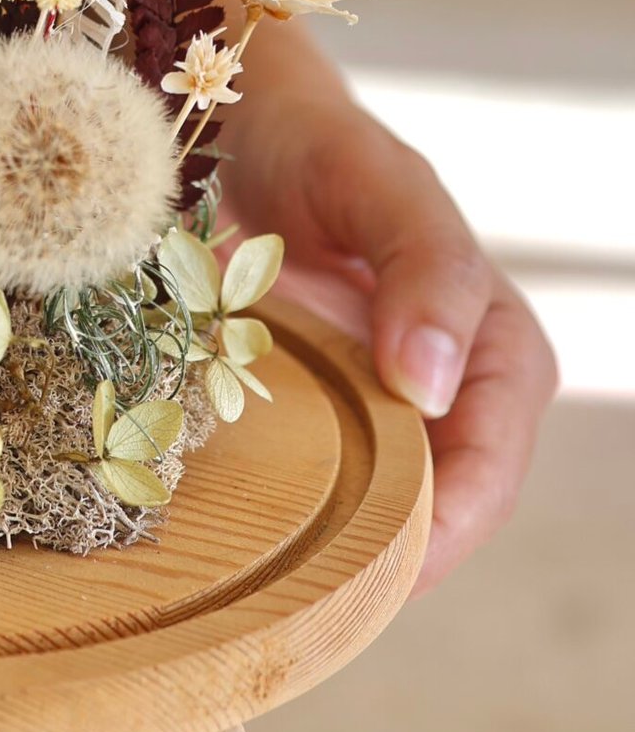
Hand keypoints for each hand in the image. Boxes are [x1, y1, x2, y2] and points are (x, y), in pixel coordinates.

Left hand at [221, 97, 557, 591]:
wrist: (244, 127)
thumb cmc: (325, 148)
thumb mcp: (382, 185)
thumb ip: (425, 267)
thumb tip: (431, 383)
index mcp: (494, 353)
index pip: (489, 470)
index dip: (447, 526)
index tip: (386, 565)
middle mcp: (446, 397)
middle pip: (434, 514)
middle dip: (383, 562)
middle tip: (313, 603)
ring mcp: (375, 413)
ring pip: (370, 514)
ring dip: (328, 551)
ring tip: (272, 589)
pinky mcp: (311, 416)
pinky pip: (310, 486)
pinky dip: (281, 516)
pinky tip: (237, 540)